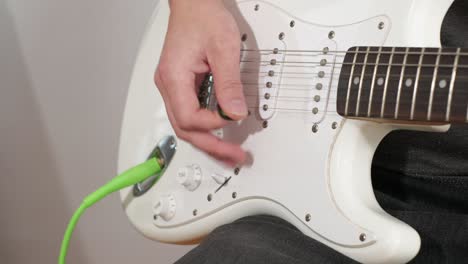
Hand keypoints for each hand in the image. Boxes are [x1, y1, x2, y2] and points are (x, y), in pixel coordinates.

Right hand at [154, 0, 246, 165]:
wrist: (194, 3)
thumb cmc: (203, 17)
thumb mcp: (223, 48)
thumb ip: (229, 84)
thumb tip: (235, 113)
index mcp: (173, 77)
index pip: (189, 117)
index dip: (213, 124)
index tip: (233, 119)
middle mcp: (168, 85)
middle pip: (184, 129)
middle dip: (210, 146)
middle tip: (233, 156)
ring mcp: (173, 87)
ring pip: (186, 125)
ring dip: (208, 140)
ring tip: (228, 152)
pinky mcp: (181, 85)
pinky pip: (190, 113)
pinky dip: (205, 126)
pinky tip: (219, 133)